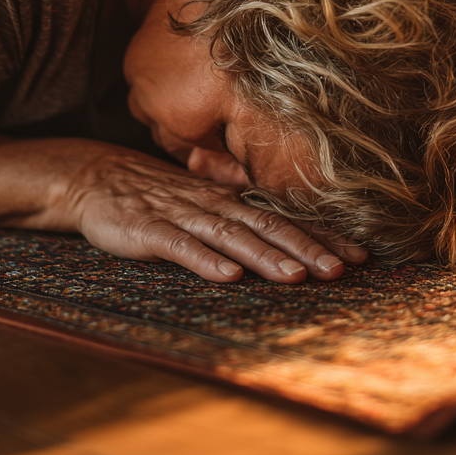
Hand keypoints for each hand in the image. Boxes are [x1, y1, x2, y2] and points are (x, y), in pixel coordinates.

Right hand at [66, 147, 367, 282]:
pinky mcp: (149, 231)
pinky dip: (205, 260)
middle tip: (342, 270)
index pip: (282, 217)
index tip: (360, 255)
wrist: (95, 177)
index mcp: (228, 200)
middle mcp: (212, 204)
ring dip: (265, 256)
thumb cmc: (154, 195)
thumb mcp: (200, 202)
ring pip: (231, 236)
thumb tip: (283, 237)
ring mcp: (181, 215)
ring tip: (297, 277)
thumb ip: (236, 218)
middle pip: (266, 225)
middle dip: (306, 248)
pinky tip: (228, 275)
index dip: (321, 235)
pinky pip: (180, 246)